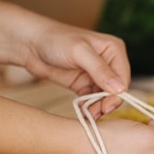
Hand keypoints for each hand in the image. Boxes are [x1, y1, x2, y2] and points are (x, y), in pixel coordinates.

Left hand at [0, 0, 129, 115]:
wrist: (29, 43)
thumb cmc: (54, 39)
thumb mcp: (79, 52)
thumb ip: (100, 70)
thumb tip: (120, 89)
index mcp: (114, 50)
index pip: (123, 77)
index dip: (118, 94)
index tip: (107, 106)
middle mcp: (109, 62)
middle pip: (116, 90)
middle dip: (107, 103)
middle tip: (97, 113)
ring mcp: (97, 75)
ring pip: (105, 97)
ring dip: (98, 107)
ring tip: (89, 114)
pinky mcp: (85, 84)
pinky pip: (92, 100)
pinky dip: (89, 107)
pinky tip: (83, 111)